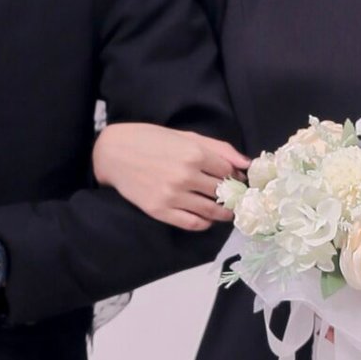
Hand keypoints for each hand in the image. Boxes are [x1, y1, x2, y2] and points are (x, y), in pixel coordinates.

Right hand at [92, 122, 249, 231]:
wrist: (114, 153)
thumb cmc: (150, 140)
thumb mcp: (186, 136)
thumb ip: (219, 148)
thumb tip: (246, 164)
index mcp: (194, 153)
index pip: (228, 172)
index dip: (235, 177)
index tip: (236, 181)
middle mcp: (186, 176)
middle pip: (222, 192)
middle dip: (232, 196)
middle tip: (235, 199)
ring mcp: (173, 195)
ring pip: (211, 211)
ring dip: (223, 214)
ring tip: (226, 212)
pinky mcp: (160, 211)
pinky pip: (192, 224)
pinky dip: (204, 223)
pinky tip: (205, 218)